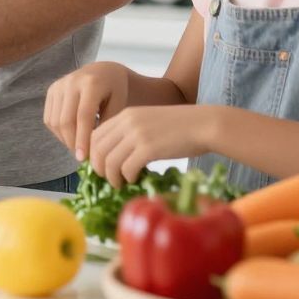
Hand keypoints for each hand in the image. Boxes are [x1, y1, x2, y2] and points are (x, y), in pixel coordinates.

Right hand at [43, 61, 132, 161]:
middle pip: (65, 120)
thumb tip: (93, 151)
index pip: (83, 116)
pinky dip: (57, 132)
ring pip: (54, 121)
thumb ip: (106, 125)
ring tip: (78, 146)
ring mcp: (59, 85)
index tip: (83, 158)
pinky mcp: (51, 90)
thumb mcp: (119, 105)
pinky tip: (71, 135)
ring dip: (64, 139)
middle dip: (72, 142)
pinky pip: (49, 118)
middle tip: (81, 157)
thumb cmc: (115, 90)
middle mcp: (71, 81)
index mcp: (91, 83)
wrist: (104, 70)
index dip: (82, 139)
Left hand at [87, 106, 207, 184]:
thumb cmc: (180, 127)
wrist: (204, 125)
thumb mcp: (149, 123)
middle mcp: (127, 122)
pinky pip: (126, 168)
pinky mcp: (148, 149)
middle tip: (109, 178)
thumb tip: (115, 157)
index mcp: (126, 115)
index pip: (95, 135)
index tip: (101, 166)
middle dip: (99, 168)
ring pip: (109, 161)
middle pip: (98, 149)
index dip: (94, 154)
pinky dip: (127, 177)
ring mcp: (137, 135)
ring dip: (112, 177)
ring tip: (120, 183)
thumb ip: (130, 134)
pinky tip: (135, 179)